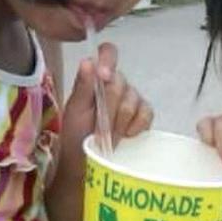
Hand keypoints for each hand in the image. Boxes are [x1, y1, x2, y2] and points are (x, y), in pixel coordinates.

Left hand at [59, 42, 152, 175]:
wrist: (86, 168)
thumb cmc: (76, 137)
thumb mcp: (75, 111)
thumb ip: (83, 86)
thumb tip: (88, 61)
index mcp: (96, 77)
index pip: (108, 52)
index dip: (108, 60)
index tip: (103, 77)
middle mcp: (116, 84)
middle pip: (119, 81)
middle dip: (108, 107)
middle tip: (98, 127)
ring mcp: (132, 99)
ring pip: (133, 99)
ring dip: (119, 121)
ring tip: (109, 137)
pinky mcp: (143, 116)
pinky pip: (146, 112)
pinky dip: (136, 125)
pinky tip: (127, 135)